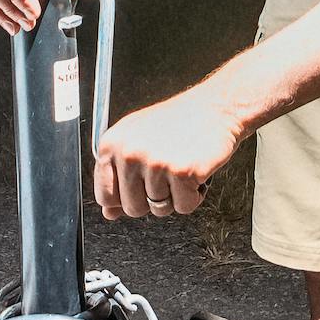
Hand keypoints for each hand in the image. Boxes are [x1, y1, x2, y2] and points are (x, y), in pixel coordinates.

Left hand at [92, 81, 248, 219]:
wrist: (215, 108)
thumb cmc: (179, 122)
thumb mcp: (139, 141)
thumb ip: (119, 177)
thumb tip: (109, 212)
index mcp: (112, 144)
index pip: (104, 195)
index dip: (123, 199)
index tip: (137, 189)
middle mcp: (130, 153)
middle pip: (132, 208)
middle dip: (151, 200)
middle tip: (165, 174)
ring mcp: (155, 163)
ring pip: (159, 209)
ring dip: (175, 196)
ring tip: (180, 168)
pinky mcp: (182, 172)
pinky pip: (184, 206)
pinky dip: (194, 196)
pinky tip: (195, 171)